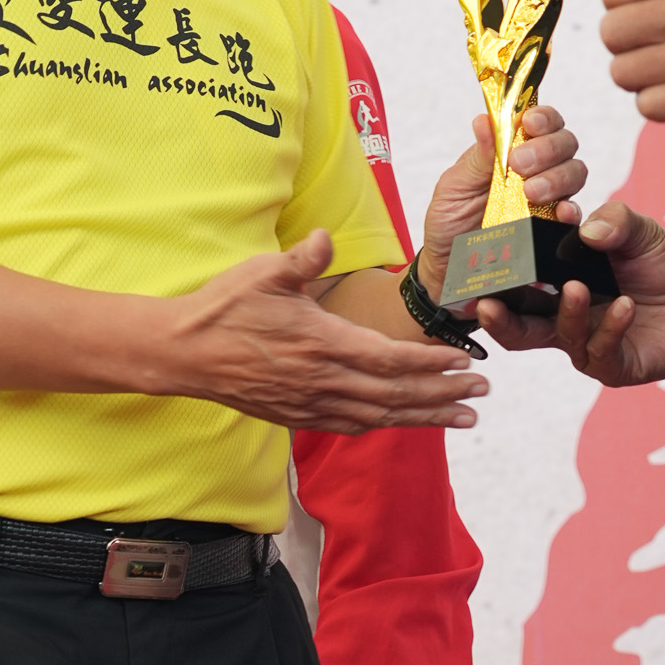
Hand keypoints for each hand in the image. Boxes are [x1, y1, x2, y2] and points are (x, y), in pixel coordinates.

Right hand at [155, 229, 487, 430]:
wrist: (181, 354)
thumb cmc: (223, 307)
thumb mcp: (263, 273)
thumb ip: (302, 260)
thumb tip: (324, 239)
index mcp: (322, 344)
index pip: (391, 360)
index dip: (432, 364)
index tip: (466, 363)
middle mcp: (322, 381)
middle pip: (397, 395)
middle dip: (445, 396)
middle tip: (483, 395)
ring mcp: (310, 403)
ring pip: (380, 416)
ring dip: (425, 417)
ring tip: (463, 418)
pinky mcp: (296, 416)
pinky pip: (352, 425)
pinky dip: (385, 424)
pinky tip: (405, 422)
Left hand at [418, 104, 586, 303]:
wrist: (449, 270)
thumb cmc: (449, 223)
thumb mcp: (454, 187)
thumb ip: (477, 157)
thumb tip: (485, 120)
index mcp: (512, 151)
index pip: (540, 122)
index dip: (542, 117)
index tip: (529, 122)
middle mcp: (537, 171)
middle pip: (565, 144)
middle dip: (548, 148)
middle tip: (521, 163)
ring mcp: (549, 200)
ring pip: (575, 173)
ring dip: (558, 177)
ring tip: (531, 192)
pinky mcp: (554, 230)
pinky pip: (574, 216)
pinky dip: (571, 211)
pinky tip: (559, 213)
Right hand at [478, 196, 664, 385]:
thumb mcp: (638, 230)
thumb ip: (613, 220)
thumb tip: (582, 225)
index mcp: (559, 282)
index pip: (518, 284)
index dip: (498, 276)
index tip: (485, 259)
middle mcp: (566, 316)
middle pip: (520, 324)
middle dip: (499, 317)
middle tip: (486, 303)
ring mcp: (589, 343)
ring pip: (559, 337)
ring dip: (565, 312)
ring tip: (576, 287)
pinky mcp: (616, 365)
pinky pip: (601, 352)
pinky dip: (610, 328)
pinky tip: (625, 306)